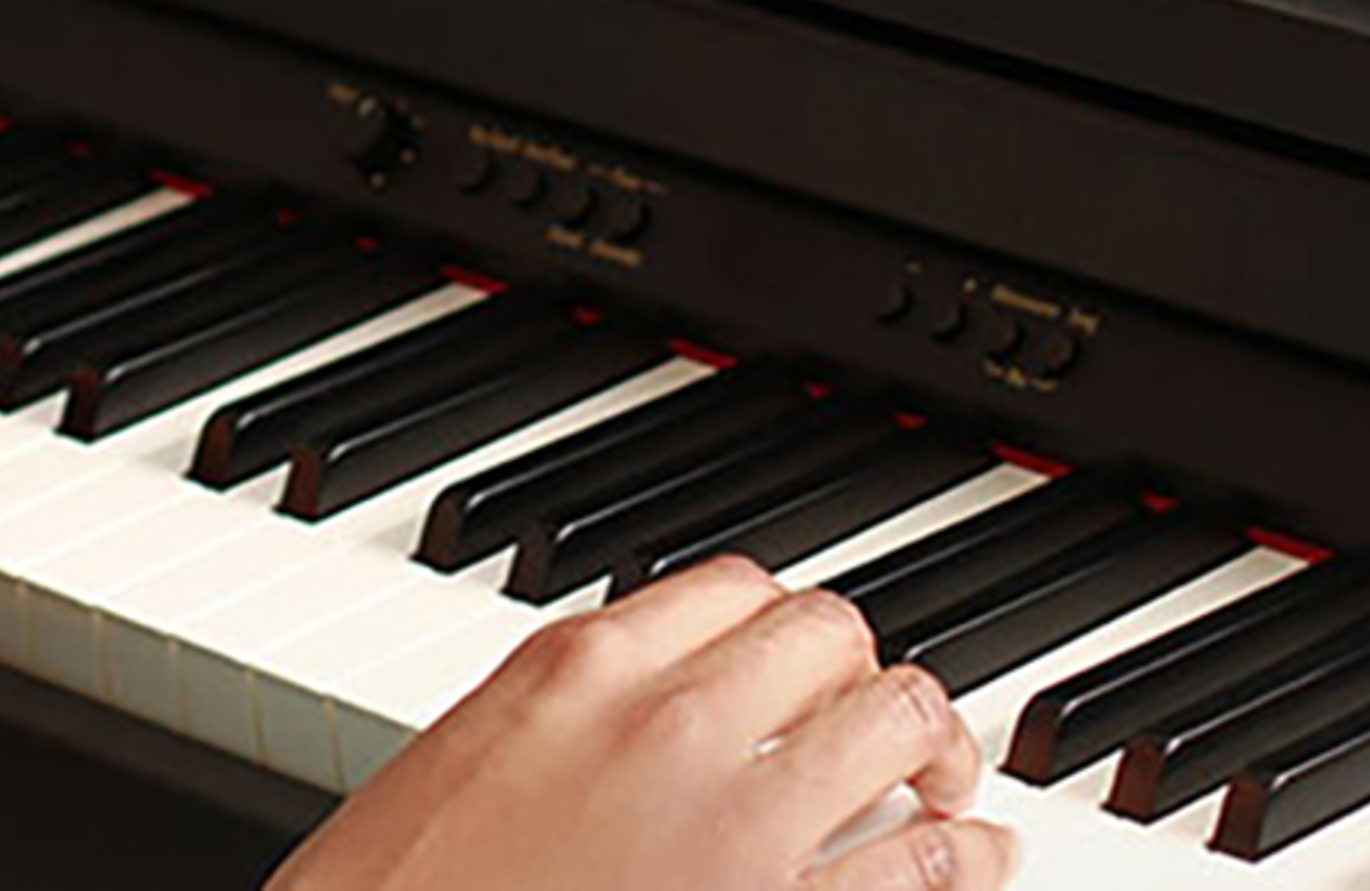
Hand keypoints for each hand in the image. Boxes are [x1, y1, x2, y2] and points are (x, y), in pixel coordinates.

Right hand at [268, 559, 1017, 890]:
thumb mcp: (468, 762)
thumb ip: (565, 716)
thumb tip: (638, 707)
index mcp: (578, 665)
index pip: (735, 587)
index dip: (789, 623)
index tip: (804, 657)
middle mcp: (667, 723)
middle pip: (831, 638)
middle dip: (870, 673)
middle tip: (881, 717)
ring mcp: (732, 830)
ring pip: (896, 726)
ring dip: (938, 748)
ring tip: (946, 779)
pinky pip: (923, 870)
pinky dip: (971, 857)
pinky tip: (980, 859)